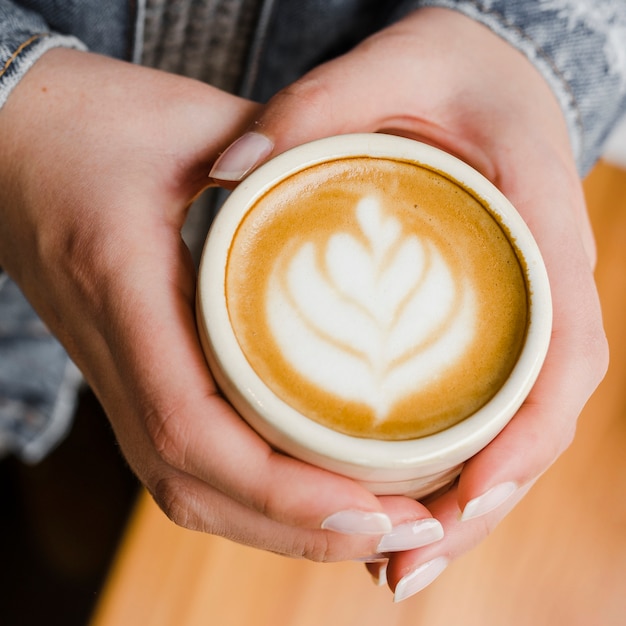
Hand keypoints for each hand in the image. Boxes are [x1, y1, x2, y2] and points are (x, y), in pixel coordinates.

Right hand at [0, 48, 435, 560]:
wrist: (10, 139)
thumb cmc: (89, 121)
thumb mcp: (194, 123)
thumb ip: (282, 154)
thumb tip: (367, 182)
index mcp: (124, 290)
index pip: (191, 426)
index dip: (279, 486)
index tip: (368, 506)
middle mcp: (115, 354)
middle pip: (197, 486)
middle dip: (300, 527)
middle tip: (401, 531)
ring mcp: (117, 375)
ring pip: (189, 490)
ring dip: (280, 526)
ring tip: (372, 528)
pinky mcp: (131, 375)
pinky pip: (185, 462)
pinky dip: (251, 498)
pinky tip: (311, 496)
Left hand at [209, 8, 607, 597]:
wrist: (478, 69)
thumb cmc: (448, 66)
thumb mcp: (393, 62)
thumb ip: (315, 108)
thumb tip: (227, 173)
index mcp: (541, 224)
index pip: (561, 352)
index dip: (523, 437)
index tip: (463, 497)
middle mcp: (541, 281)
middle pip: (537, 415)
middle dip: (484, 500)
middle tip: (409, 565)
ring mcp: (518, 306)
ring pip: (511, 423)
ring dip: (464, 502)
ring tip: (399, 563)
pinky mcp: (486, 316)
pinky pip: (482, 399)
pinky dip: (448, 461)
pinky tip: (397, 500)